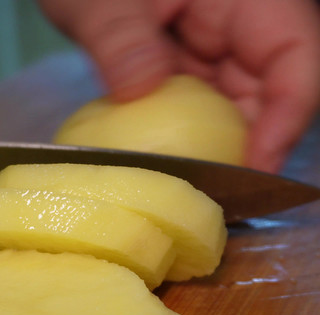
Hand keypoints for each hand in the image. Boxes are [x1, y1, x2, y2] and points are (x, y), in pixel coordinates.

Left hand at [39, 0, 319, 172]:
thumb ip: (120, 35)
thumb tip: (142, 89)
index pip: (296, 54)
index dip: (288, 117)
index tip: (254, 166)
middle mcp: (239, 22)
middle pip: (272, 90)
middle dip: (248, 143)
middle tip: (210, 190)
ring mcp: (213, 45)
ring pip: (235, 105)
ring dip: (212, 144)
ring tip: (181, 182)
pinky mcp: (186, 63)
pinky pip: (198, 105)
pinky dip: (182, 134)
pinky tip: (158, 159)